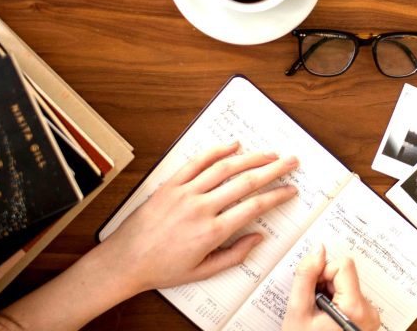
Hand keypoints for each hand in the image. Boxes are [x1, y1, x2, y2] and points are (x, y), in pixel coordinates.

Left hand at [100, 143, 298, 292]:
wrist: (125, 261)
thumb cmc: (162, 268)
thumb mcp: (203, 272)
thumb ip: (234, 255)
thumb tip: (258, 238)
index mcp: (212, 232)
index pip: (254, 207)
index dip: (277, 196)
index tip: (290, 190)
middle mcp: (201, 208)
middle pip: (246, 182)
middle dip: (273, 170)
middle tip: (290, 162)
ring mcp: (185, 193)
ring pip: (225, 168)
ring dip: (251, 157)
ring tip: (269, 153)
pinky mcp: (170, 185)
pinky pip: (196, 162)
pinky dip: (216, 151)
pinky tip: (232, 145)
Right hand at [283, 245, 380, 330]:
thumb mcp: (298, 310)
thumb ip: (306, 275)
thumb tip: (318, 249)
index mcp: (355, 308)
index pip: (343, 265)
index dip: (323, 274)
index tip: (313, 292)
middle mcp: (369, 312)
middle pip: (346, 275)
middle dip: (325, 286)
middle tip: (314, 307)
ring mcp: (370, 318)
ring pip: (346, 286)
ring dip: (329, 295)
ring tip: (319, 317)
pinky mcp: (367, 320)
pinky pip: (351, 298)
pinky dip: (336, 304)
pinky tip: (326, 320)